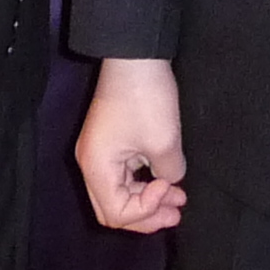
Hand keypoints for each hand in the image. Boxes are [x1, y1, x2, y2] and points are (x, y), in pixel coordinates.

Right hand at [76, 57, 187, 233]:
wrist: (135, 54)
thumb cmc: (145, 97)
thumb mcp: (164, 141)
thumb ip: (169, 173)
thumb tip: (170, 180)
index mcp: (96, 167)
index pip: (116, 212)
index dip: (146, 210)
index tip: (169, 186)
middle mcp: (91, 163)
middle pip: (113, 208)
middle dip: (146, 215)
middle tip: (177, 212)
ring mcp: (98, 151)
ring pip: (119, 192)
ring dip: (147, 199)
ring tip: (178, 197)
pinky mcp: (110, 140)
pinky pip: (123, 175)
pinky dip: (143, 182)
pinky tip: (165, 179)